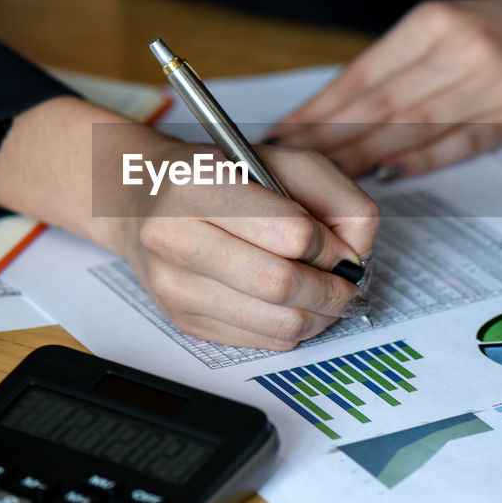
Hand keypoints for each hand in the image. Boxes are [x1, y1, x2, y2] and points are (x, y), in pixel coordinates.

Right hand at [115, 141, 378, 349]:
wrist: (145, 199)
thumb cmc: (223, 176)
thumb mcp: (287, 161)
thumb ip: (338, 196)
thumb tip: (357, 255)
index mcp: (199, 183)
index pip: (289, 232)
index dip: (330, 245)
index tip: (338, 246)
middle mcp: (174, 235)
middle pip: (280, 285)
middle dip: (330, 291)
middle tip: (346, 285)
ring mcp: (173, 283)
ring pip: (274, 323)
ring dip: (318, 316)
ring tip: (326, 297)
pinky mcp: (181, 319)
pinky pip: (258, 341)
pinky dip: (290, 329)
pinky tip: (292, 305)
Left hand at [269, 0, 501, 177]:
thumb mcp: (448, 23)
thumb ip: (398, 60)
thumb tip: (334, 107)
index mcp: (436, 21)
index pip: (363, 74)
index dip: (318, 109)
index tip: (282, 132)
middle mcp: (462, 51)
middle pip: (380, 106)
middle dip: (328, 140)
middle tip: (288, 164)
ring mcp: (491, 87)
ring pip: (411, 130)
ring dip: (362, 157)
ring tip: (322, 178)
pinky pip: (454, 146)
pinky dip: (416, 164)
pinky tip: (382, 177)